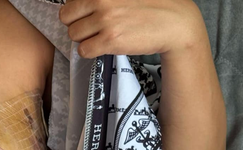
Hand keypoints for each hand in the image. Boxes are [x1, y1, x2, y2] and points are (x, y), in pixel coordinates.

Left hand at [59, 0, 207, 58]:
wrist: (175, 23)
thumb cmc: (150, 7)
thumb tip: (75, 4)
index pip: (70, 2)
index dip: (77, 11)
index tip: (87, 15)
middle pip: (66, 17)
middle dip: (77, 24)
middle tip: (92, 27)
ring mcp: (106, 20)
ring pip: (74, 35)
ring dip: (85, 38)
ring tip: (102, 35)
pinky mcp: (110, 39)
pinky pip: (83, 50)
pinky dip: (90, 51)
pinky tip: (104, 46)